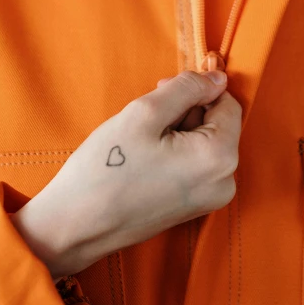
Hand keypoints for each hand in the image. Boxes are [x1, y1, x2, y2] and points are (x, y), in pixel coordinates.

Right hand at [11, 70, 241, 280]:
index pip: (227, 102)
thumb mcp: (145, 112)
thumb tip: (218, 78)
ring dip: (177, 130)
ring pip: (204, 141)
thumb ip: (187, 88)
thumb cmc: (106, 168)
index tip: (161, 91)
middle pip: (217, 122)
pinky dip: (175, 151)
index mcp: (220, 157)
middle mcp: (225, 181)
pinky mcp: (194, 206)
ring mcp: (211, 198)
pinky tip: (146, 158)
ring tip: (142, 142)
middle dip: (184, 111)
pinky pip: (195, 163)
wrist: (76, 226)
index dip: (196, 89)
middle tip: (145, 118)